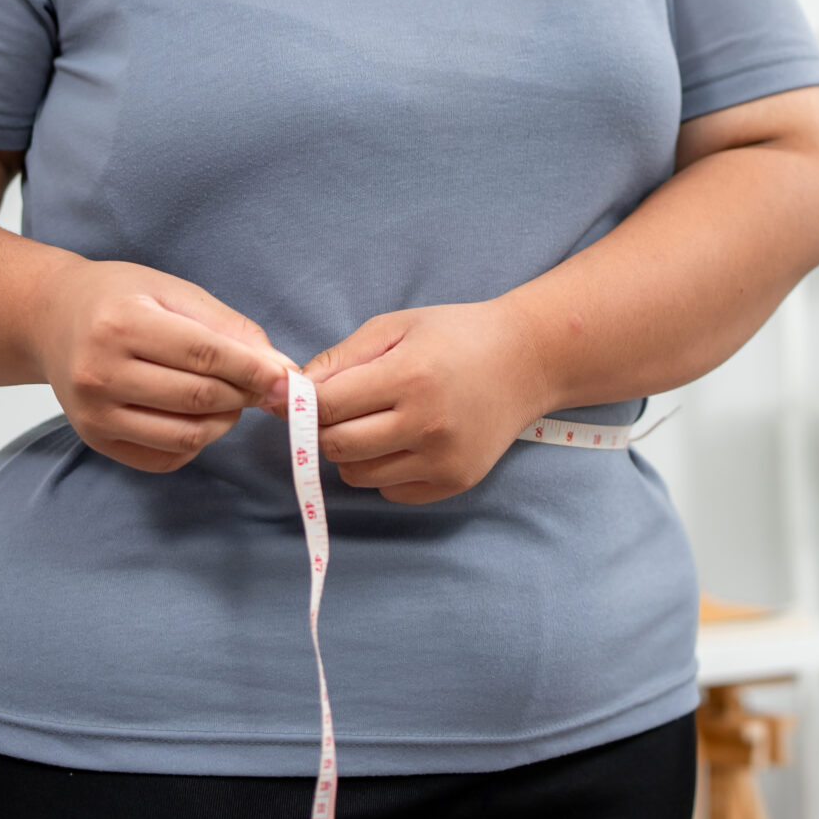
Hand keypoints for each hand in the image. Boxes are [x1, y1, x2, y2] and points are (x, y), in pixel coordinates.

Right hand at [31, 260, 290, 473]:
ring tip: (228, 396)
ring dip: (225, 420)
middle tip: (262, 385)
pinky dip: (196, 441)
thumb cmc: (118, 298)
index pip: (204, 356)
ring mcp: (93, 413)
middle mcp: (99, 372)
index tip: (287, 378)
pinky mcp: (94, 440)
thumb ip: (228, 328)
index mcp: (120, 323)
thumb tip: (279, 369)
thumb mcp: (173, 291)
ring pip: (186, 434)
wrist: (51, 318)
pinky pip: (165, 457)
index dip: (253, 370)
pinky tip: (196, 415)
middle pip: (198, 398)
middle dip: (244, 394)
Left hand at [305, 302, 556, 504]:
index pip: (328, 407)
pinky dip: (384, 470)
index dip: (304, 405)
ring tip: (376, 422)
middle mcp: (427, 423)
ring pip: (358, 475)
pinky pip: (391, 491)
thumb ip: (340, 358)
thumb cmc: (456, 335)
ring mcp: (443, 458)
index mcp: (410, 376)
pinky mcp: (456, 482)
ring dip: (352, 452)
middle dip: (324, 429)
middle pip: (337, 447)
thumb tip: (291, 393)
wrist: (527, 360)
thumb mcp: (396, 327)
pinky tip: (404, 440)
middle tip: (339, 410)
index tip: (297, 399)